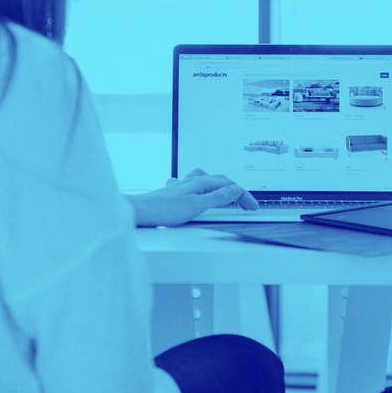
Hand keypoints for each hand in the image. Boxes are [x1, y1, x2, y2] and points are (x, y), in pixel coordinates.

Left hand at [126, 168, 257, 226]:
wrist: (139, 211)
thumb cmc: (163, 210)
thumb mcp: (196, 206)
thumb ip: (217, 198)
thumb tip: (235, 189)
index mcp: (200, 182)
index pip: (229, 185)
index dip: (243, 196)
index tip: (252, 206)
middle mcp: (191, 181)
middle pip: (220, 181)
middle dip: (236, 191)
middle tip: (246, 204)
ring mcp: (183, 186)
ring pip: (207, 181)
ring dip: (220, 187)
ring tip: (228, 195)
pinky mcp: (175, 193)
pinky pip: (194, 186)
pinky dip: (204, 190)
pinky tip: (199, 194)